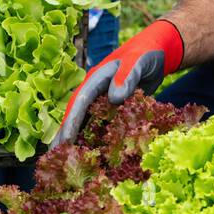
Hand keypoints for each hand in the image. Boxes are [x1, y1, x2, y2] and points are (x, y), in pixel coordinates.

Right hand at [54, 19, 184, 145]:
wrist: (157, 53)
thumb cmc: (146, 53)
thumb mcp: (138, 61)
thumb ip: (127, 76)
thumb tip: (115, 98)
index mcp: (96, 79)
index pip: (79, 102)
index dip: (71, 122)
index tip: (65, 140)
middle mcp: (95, 91)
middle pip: (76, 115)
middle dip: (65, 135)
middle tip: (55, 157)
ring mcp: (103, 100)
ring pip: (86, 122)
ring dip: (76, 139)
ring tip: (66, 160)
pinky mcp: (114, 108)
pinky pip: (101, 124)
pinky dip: (95, 137)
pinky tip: (91, 154)